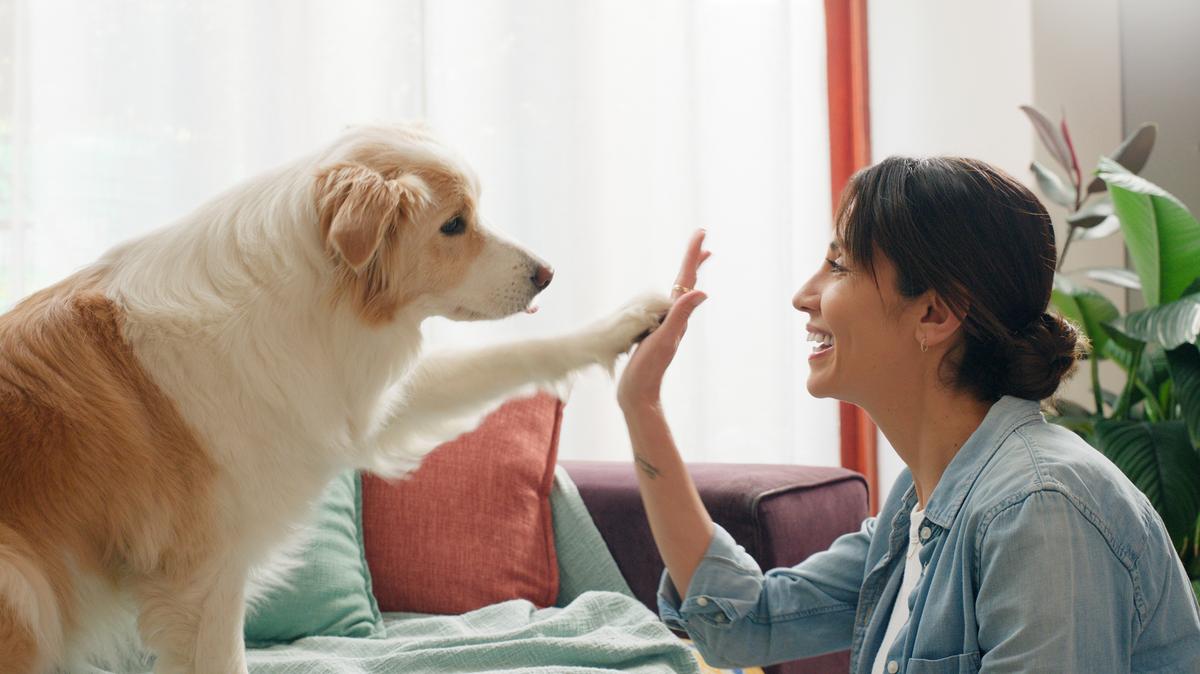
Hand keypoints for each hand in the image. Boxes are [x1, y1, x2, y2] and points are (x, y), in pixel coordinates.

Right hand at [617, 229, 710, 411]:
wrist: (638, 393)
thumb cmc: (649, 369)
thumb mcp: (666, 339)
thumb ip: (681, 316)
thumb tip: (702, 292)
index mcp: (677, 315)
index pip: (688, 279)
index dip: (693, 254)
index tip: (702, 232)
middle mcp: (674, 318)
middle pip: (687, 282)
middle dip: (693, 259)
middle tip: (702, 238)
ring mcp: (665, 326)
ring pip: (678, 293)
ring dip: (686, 275)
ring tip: (694, 261)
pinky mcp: (654, 333)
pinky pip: (666, 306)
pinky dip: (671, 293)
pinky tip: (669, 296)